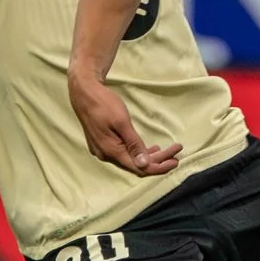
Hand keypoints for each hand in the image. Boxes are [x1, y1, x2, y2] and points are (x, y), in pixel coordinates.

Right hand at [69, 69, 184, 176]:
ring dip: (148, 157)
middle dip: (158, 161)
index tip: (175, 161)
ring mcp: (103, 150)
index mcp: (111, 151)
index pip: (140, 168)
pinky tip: (148, 148)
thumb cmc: (104, 103)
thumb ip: (133, 144)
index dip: (159, 167)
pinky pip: (124, 153)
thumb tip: (145, 165)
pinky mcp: (103, 144)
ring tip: (166, 151)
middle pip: (136, 165)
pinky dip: (137, 152)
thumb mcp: (122, 122)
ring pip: (130, 160)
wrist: (84, 92)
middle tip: (176, 153)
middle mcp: (106, 155)